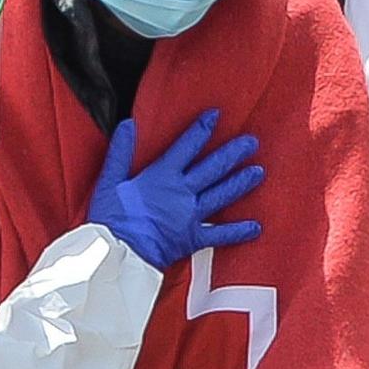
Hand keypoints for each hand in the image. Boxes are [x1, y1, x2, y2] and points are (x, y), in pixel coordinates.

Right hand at [87, 110, 264, 269]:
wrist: (120, 252)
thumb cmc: (111, 218)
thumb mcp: (109, 180)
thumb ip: (121, 152)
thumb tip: (127, 124)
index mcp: (162, 176)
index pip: (186, 147)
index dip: (201, 130)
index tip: (216, 116)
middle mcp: (182, 192)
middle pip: (213, 168)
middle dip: (233, 153)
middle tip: (251, 142)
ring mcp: (191, 215)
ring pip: (222, 194)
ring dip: (240, 182)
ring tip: (258, 171)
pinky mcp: (193, 237)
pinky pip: (220, 234)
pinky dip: (238, 232)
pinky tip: (255, 228)